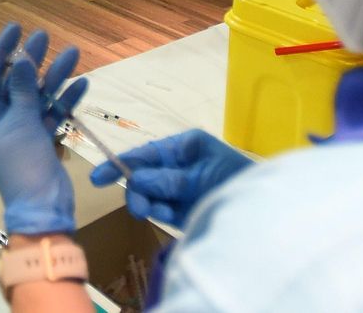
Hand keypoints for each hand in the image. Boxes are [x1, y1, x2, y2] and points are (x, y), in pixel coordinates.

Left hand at [0, 24, 88, 235]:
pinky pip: (52, 115)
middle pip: (16, 83)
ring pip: (37, 97)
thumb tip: (21, 58)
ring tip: (73, 53)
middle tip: (45, 36)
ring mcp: (22, 132)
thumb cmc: (23, 163)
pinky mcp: (41, 142)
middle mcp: (0, 122)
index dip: (3, 50)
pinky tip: (82, 84)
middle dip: (32, 60)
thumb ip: (23, 88)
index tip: (16, 27)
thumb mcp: (21, 121)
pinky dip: (64, 101)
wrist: (42, 207)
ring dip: (54, 78)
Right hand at [89, 129, 250, 227]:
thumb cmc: (236, 181)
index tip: (97, 177)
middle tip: (140, 208)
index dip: (120, 163)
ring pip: (150, 195)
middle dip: (137, 189)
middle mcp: (180, 166)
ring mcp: (182, 190)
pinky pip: (162, 210)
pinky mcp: (185, 212)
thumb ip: (167, 179)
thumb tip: (135, 180)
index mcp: (185, 147)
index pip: (146, 153)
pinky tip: (168, 215)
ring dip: (148, 203)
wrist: (264, 212)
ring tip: (156, 212)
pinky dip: (160, 213)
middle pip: (144, 176)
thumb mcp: (200, 174)